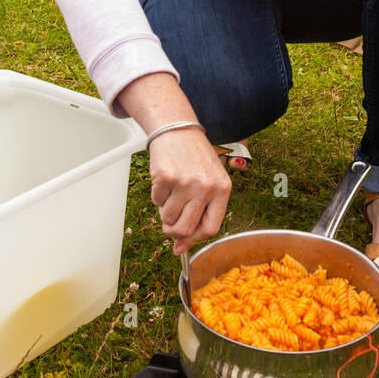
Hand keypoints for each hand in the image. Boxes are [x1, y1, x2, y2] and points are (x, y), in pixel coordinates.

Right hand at [149, 127, 231, 253]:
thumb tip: (180, 247)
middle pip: (185, 229)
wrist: (178, 130)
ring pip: (168, 219)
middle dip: (174, 231)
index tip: (184, 241)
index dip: (194, 239)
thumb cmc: (196, 158)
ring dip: (165, 212)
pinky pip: (156, 202)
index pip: (210, 229)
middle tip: (170, 223)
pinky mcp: (165, 178)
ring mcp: (185, 183)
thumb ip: (200, 214)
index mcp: (222, 189)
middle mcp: (205, 187)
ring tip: (171, 193)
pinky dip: (157, 196)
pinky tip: (165, 180)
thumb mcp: (209, 182)